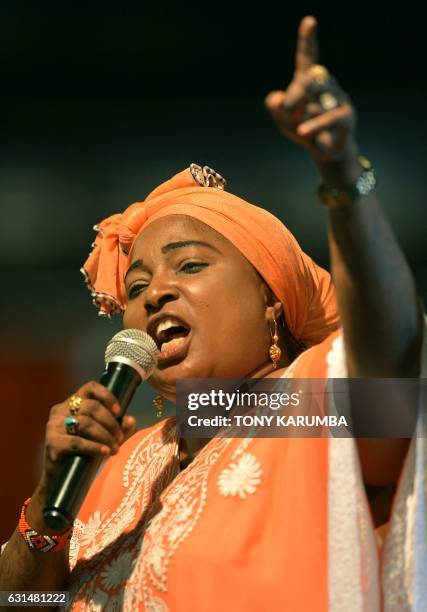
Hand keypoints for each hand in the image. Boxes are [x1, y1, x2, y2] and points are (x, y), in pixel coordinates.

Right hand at [37, 381, 135, 496]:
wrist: (62, 481)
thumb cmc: (84, 454)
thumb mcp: (105, 438)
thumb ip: (119, 428)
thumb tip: (131, 420)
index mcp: (72, 403)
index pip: (90, 388)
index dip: (107, 396)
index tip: (119, 411)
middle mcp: (60, 411)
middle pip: (91, 407)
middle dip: (110, 422)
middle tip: (120, 437)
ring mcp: (54, 426)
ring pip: (85, 422)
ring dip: (105, 435)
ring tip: (115, 448)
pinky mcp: (52, 444)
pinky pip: (77, 442)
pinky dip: (94, 447)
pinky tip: (105, 452)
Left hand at [265, 16, 355, 164]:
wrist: (326, 153)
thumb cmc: (305, 131)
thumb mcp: (284, 121)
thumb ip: (276, 108)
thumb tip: (277, 98)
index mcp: (311, 82)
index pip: (307, 58)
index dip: (307, 40)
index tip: (309, 21)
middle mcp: (328, 85)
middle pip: (310, 79)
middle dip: (296, 93)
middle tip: (285, 106)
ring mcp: (340, 100)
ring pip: (316, 101)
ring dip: (303, 118)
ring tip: (300, 130)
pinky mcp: (346, 117)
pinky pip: (328, 119)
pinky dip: (314, 126)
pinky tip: (304, 133)